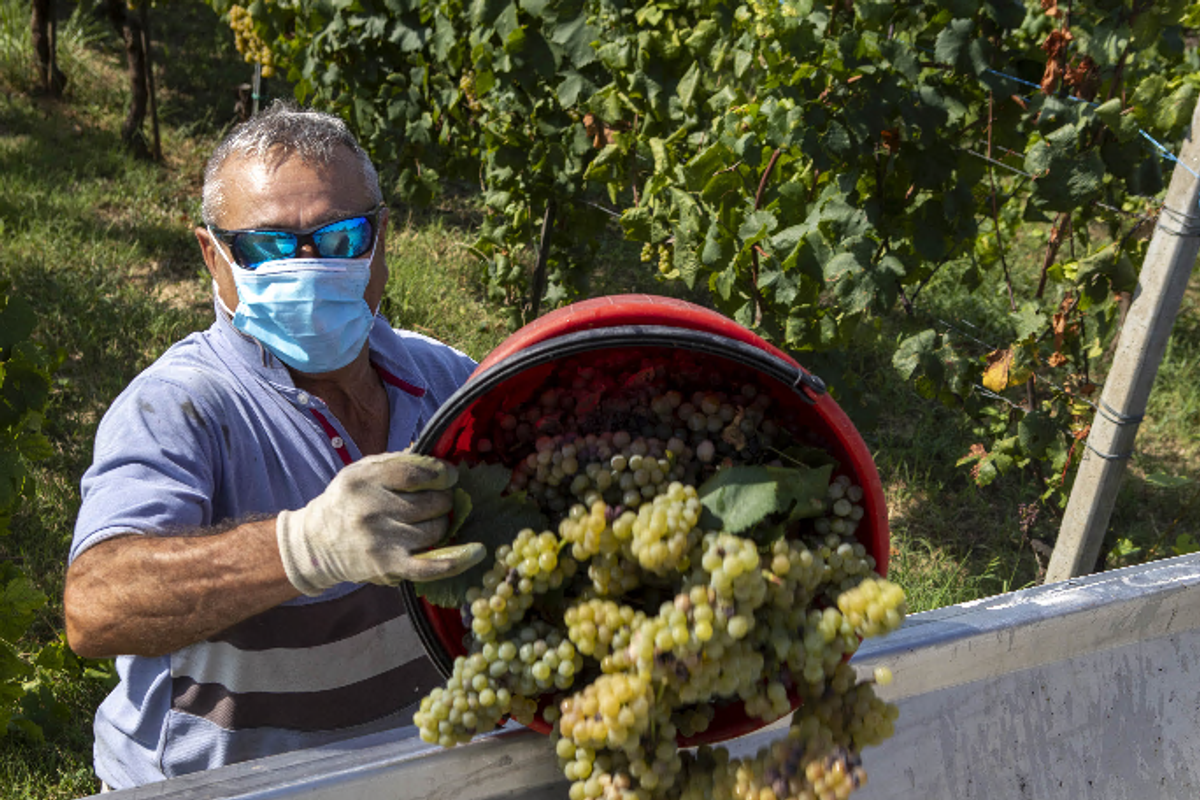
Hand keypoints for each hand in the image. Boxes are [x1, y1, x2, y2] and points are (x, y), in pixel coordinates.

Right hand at [277, 452, 484, 594]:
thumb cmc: (349, 501)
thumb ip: (398, 462)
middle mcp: (371, 510)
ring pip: (436, 529)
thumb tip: (438, 458)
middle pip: (431, 503)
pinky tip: (476, 553)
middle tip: (437, 502)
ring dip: (442, 524)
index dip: (441, 474)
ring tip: (430, 521)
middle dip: (442, 501)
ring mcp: (381, 541)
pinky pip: (431, 566)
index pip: (415, 472)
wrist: (317, 544)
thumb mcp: (363, 471)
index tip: (450, 476)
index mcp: (364, 479)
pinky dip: (458, 560)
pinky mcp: (389, 567)